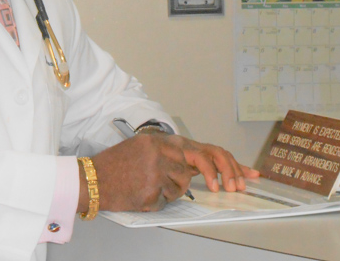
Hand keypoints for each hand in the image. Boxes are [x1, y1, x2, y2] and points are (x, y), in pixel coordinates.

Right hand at [81, 133, 258, 212]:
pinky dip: (156, 199)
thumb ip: (175, 155)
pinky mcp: (153, 190)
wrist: (92, 179)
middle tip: (234, 189)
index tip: (248, 175)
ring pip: (183, 186)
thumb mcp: (146, 149)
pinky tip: (140, 192)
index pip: (207, 149)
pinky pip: (167, 199)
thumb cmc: (117, 166)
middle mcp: (163, 151)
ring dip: (169, 190)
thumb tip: (205, 169)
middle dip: (226, 175)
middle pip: (207, 162)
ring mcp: (159, 171)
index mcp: (164, 140)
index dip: (232, 163)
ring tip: (146, 183)